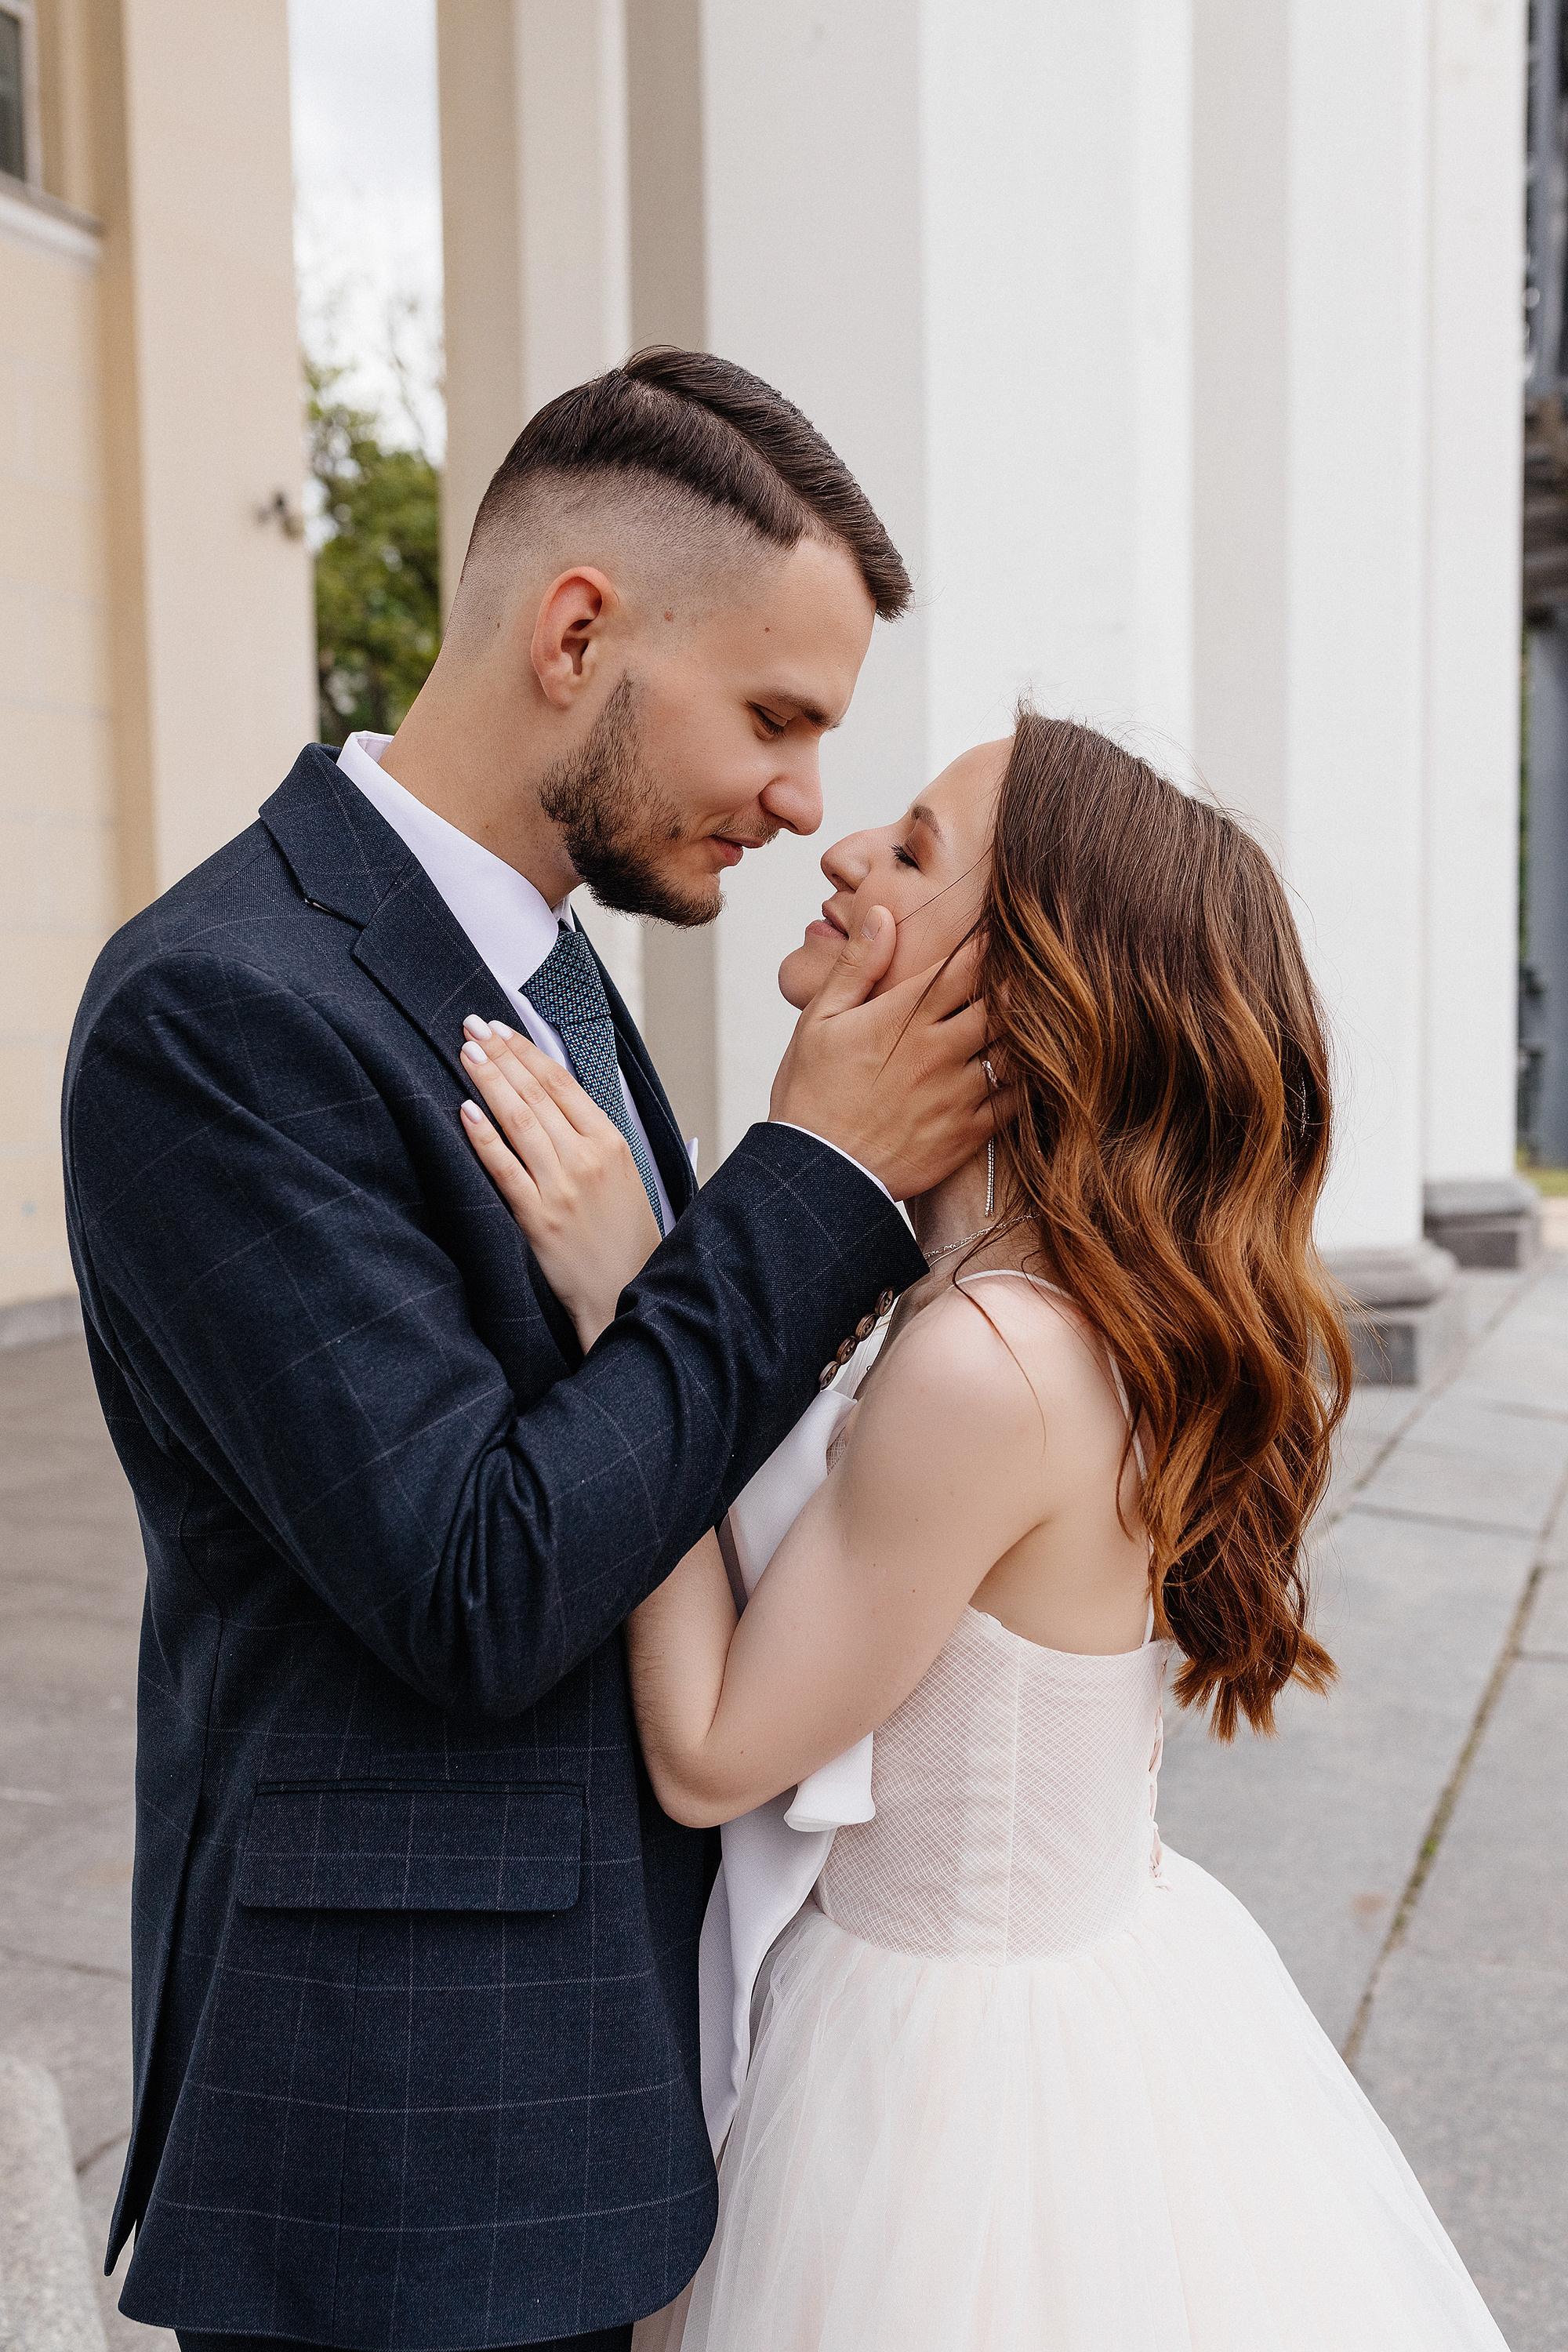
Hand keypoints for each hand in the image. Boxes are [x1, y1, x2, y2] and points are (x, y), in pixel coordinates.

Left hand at [458, 1018, 660, 1350]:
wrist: (626, 1294)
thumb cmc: (625, 1238)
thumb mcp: (624, 1175)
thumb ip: (592, 1137)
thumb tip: (553, 1096)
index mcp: (612, 1143)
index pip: (562, 1084)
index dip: (527, 1052)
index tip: (500, 1028)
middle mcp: (587, 1159)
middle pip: (536, 1095)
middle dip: (501, 1055)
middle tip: (471, 1026)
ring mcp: (561, 1188)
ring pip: (519, 1122)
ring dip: (490, 1082)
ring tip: (466, 1052)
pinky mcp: (538, 1219)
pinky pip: (505, 1169)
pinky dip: (484, 1138)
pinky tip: (465, 1110)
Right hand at [769, 911, 1012, 1200]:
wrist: (816, 1176)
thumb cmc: (811, 1095)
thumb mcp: (819, 1021)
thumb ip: (857, 966)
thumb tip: (883, 914)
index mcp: (903, 1018)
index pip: (965, 966)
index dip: (990, 944)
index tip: (1001, 932)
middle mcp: (938, 1051)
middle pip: (1003, 1003)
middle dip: (1019, 983)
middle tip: (1033, 969)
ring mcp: (957, 1094)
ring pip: (1017, 1049)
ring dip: (1029, 1029)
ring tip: (1040, 1015)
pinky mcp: (967, 1133)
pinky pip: (1016, 1099)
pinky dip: (1029, 1079)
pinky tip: (1030, 1068)